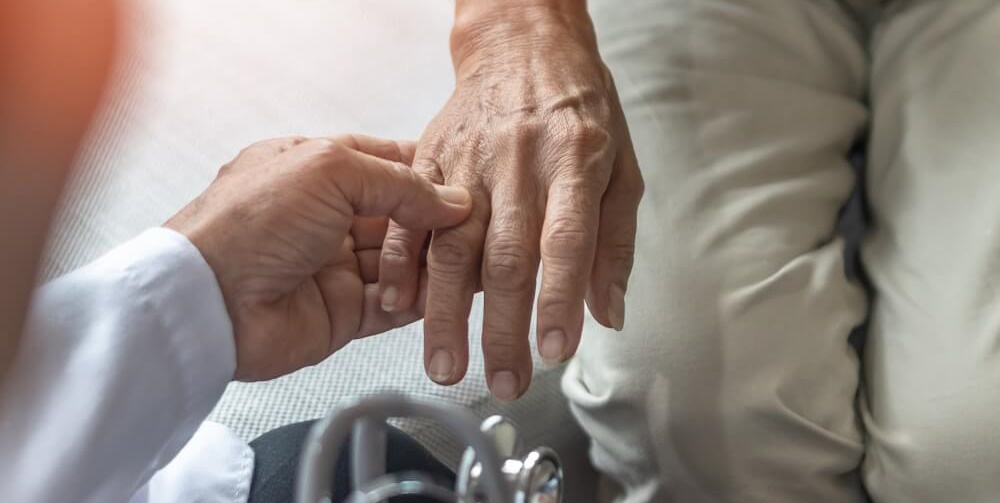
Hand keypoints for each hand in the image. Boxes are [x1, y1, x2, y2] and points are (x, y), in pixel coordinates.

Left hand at [166, 135, 471, 380]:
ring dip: (431, 263)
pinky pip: (393, 306)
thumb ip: (396, 180)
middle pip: (399, 216)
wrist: (209, 302)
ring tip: (468, 260)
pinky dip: (419, 302)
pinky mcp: (341, 312)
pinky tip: (444, 294)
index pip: (384, 163)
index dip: (426, 171)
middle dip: (435, 222)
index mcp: (313, 169)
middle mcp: (323, 216)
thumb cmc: (248, 223)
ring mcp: (333, 265)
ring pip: (401, 263)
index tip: (463, 179)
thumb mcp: (329, 170)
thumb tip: (447, 197)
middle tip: (474, 224)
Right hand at [377, 3, 643, 399]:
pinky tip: (398, 305)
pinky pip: (410, 216)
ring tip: (446, 364)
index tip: (555, 349)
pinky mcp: (431, 158)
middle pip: (507, 256)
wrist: (522, 44)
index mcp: (575, 162)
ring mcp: (469, 161)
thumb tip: (608, 312)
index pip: (566, 241)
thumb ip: (614, 243)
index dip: (560, 300)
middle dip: (502, 328)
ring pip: (454, 246)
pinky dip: (403, 264)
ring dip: (447, 312)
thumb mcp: (622, 166)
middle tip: (503, 380)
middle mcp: (520, 164)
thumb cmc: (578, 106)